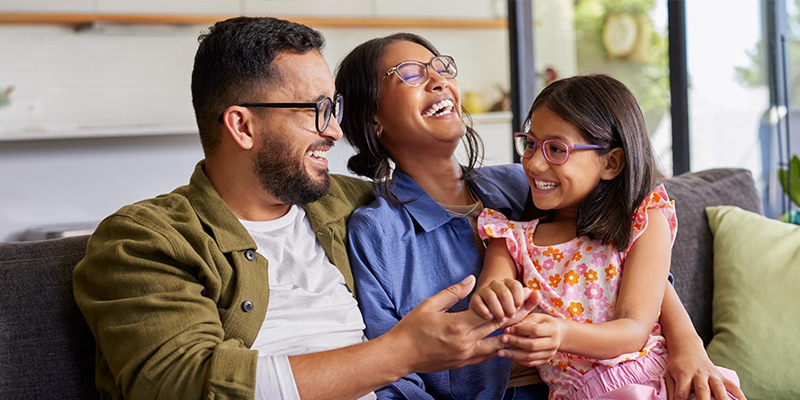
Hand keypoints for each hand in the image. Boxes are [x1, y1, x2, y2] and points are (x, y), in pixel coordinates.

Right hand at [387, 275, 538, 374]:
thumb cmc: (411, 328)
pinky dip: (497, 347)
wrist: (400, 355)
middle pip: (498, 328)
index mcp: (457, 326)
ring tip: (526, 325)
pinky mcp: (463, 363)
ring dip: (511, 334)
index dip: (509, 303)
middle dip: (518, 315)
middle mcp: (465, 343)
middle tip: (534, 304)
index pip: (491, 314)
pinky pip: (486, 355)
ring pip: (496, 345)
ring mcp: (465, 355)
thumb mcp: (430, 305)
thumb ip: (453, 292)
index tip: (523, 294)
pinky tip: (505, 341)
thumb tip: (472, 280)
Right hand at [469, 278, 528, 321]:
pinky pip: (478, 302)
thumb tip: (537, 293)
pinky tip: (490, 317)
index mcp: (509, 283)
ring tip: (501, 318)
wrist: (491, 316)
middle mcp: (496, 284)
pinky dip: (485, 311)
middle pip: (504, 292)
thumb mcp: (522, 309)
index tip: (518, 308)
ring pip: (491, 297)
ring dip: (498, 310)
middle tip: (510, 316)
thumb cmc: (508, 311)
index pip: (515, 285)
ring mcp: (484, 290)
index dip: (518, 298)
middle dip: (509, 307)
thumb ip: (531, 302)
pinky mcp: (474, 298)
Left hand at [497, 312, 560, 366]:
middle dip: (515, 342)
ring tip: (500, 352)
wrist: (559, 334)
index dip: (520, 330)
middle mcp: (553, 343)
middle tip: (501, 339)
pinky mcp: (546, 360)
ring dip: (513, 355)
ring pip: (530, 357)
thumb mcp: (536, 317)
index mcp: (552, 329)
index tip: (508, 329)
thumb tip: (508, 329)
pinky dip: (518, 360)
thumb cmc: (544, 323)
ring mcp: (550, 354)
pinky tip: (508, 356)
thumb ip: (523, 321)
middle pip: (532, 345)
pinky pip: (530, 363)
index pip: (535, 330)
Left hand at [665, 345, 745, 399]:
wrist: (687, 347)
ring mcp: (712, 375)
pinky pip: (732, 386)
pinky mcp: (721, 376)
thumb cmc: (677, 365)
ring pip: (719, 389)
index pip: (682, 394)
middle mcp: (699, 374)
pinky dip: (740, 394)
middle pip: (703, 391)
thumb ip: (671, 391)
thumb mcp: (669, 375)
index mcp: (684, 375)